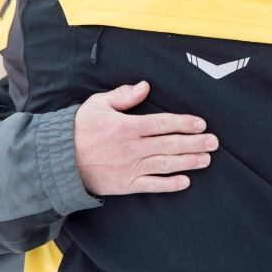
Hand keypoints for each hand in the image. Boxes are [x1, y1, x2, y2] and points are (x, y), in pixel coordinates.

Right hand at [74, 81, 217, 195]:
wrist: (58, 161)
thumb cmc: (79, 129)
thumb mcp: (98, 104)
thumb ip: (123, 95)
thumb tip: (145, 86)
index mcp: (127, 127)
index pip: (162, 124)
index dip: (183, 123)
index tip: (200, 123)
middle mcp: (132, 148)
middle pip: (169, 144)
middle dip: (194, 143)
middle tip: (214, 142)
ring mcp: (130, 168)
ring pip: (165, 164)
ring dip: (188, 162)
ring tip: (206, 159)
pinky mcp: (125, 185)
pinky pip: (151, 185)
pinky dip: (169, 184)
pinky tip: (185, 181)